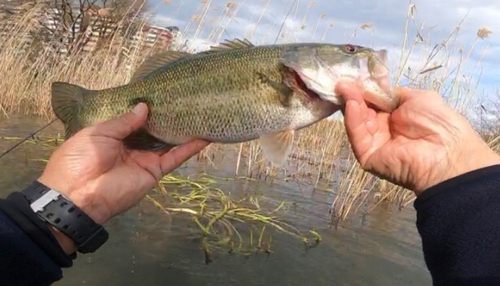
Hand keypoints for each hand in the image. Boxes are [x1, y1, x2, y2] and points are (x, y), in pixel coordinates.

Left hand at [37, 103, 209, 252]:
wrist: (79, 194)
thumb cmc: (82, 158)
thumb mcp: (99, 132)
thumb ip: (124, 121)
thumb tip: (144, 106)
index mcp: (113, 136)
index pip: (135, 120)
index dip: (148, 109)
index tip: (163, 94)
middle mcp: (132, 146)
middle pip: (154, 130)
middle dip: (168, 117)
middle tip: (186, 100)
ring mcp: (145, 159)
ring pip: (168, 143)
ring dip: (183, 131)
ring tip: (201, 114)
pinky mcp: (155, 171)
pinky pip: (174, 158)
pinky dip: (189, 149)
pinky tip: (204, 137)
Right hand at [335, 82, 499, 194]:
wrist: (446, 150)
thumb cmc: (437, 121)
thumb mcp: (415, 97)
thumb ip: (391, 92)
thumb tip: (372, 86)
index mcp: (397, 116)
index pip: (373, 101)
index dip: (364, 89)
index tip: (353, 77)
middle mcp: (384, 129)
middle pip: (362, 110)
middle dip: (354, 94)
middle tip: (343, 81)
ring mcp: (374, 143)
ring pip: (357, 121)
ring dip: (352, 103)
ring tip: (346, 88)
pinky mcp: (367, 156)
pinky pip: (357, 135)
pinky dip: (353, 119)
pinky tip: (352, 103)